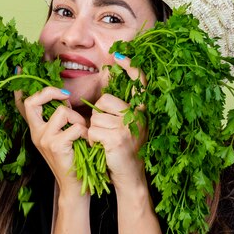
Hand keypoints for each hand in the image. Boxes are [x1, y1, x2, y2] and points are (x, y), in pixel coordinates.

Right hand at [14, 85, 88, 198]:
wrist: (74, 186)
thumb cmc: (73, 159)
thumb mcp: (62, 136)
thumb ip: (60, 118)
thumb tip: (64, 98)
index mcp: (36, 130)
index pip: (27, 103)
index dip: (40, 91)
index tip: (59, 92)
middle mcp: (36, 133)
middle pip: (33, 102)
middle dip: (50, 93)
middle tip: (67, 98)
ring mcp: (44, 140)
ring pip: (62, 112)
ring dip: (78, 119)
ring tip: (82, 132)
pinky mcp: (56, 146)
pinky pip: (74, 127)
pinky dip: (84, 132)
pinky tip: (85, 142)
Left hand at [87, 54, 146, 188]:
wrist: (131, 177)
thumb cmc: (124, 150)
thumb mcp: (127, 125)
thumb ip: (119, 107)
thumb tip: (106, 79)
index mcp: (141, 111)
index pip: (139, 82)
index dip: (130, 67)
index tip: (119, 56)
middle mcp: (138, 116)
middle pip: (105, 101)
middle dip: (99, 115)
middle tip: (107, 131)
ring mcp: (128, 127)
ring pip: (96, 117)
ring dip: (95, 131)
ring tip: (105, 142)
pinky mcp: (117, 138)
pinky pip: (93, 131)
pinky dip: (92, 141)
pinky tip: (102, 149)